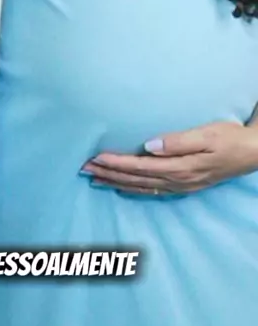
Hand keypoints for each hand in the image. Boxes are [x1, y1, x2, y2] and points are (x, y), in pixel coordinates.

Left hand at [80, 119, 257, 194]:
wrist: (252, 153)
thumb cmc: (230, 139)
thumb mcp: (207, 135)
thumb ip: (178, 141)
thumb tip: (149, 145)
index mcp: (180, 168)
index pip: (139, 166)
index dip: (115, 162)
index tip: (94, 157)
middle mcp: (176, 181)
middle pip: (135, 179)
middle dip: (108, 173)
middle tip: (83, 168)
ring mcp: (180, 187)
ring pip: (140, 187)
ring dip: (115, 182)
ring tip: (94, 178)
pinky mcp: (183, 186)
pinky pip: (150, 190)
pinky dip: (132, 188)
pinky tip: (121, 186)